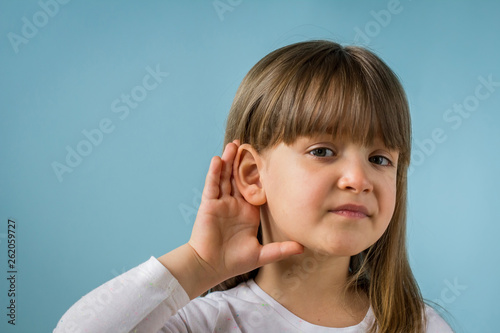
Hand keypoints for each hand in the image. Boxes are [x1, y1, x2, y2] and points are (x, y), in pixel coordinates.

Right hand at [187, 141, 302, 286]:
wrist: (211, 267)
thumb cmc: (234, 261)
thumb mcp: (262, 254)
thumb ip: (281, 249)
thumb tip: (304, 247)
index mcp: (248, 212)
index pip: (255, 188)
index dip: (260, 174)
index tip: (268, 159)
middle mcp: (234, 204)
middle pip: (238, 177)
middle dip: (242, 161)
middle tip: (248, 143)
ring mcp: (221, 202)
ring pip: (225, 176)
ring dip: (228, 160)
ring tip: (234, 144)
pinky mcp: (209, 204)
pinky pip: (212, 185)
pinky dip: (214, 172)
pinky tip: (218, 159)